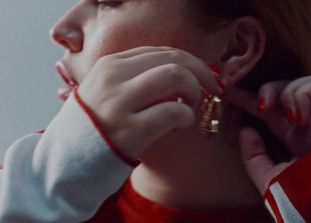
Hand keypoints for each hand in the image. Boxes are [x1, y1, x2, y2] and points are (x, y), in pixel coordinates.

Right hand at [77, 46, 221, 161]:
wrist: (65, 165)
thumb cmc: (93, 129)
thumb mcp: (105, 92)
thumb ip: (133, 78)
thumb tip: (180, 70)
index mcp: (109, 65)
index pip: (161, 51)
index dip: (190, 61)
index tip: (204, 75)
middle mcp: (113, 78)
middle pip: (174, 59)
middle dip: (202, 73)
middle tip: (213, 89)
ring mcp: (119, 103)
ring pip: (176, 76)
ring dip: (195, 91)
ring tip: (192, 107)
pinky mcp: (130, 132)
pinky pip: (175, 111)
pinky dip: (187, 116)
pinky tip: (181, 125)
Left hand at [224, 75, 310, 192]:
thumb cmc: (303, 197)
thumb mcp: (269, 178)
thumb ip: (253, 157)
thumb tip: (245, 131)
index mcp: (294, 138)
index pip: (270, 112)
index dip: (249, 100)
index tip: (229, 94)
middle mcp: (310, 125)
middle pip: (286, 92)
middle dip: (267, 90)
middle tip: (259, 104)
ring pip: (304, 85)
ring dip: (285, 92)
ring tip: (278, 112)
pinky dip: (305, 94)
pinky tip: (299, 116)